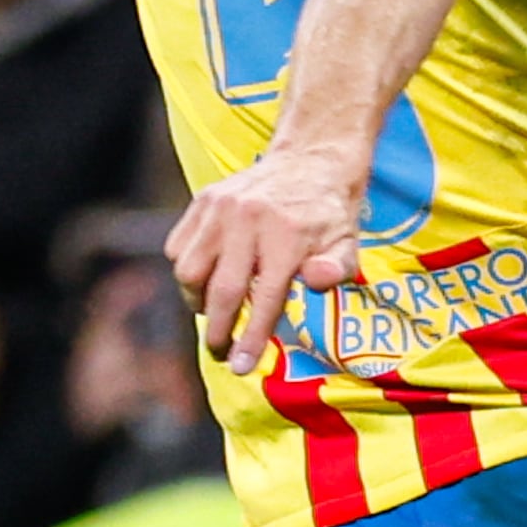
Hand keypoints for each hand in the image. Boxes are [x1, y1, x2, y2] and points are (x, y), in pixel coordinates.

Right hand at [168, 147, 368, 374]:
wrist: (311, 160)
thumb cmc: (329, 213)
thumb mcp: (348, 241)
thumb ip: (338, 266)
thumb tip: (320, 282)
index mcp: (288, 235)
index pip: (266, 298)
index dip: (251, 337)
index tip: (242, 366)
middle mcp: (249, 220)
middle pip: (222, 290)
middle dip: (219, 330)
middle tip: (221, 352)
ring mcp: (221, 208)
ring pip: (189, 271)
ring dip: (199, 301)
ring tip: (216, 312)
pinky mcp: (203, 200)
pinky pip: (178, 247)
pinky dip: (187, 271)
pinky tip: (207, 280)